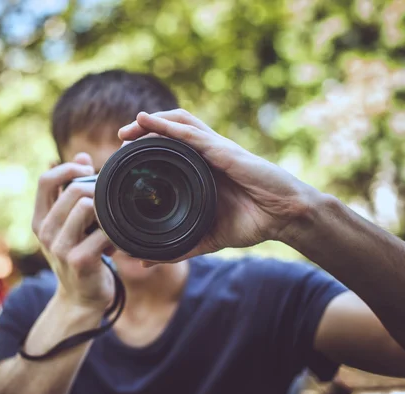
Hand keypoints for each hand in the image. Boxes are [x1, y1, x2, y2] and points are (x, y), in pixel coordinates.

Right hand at [32, 153, 114, 311]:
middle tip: (110, 201)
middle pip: (73, 190)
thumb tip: (82, 155)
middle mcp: (44, 232)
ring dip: (106, 210)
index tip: (88, 170)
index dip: (68, 168)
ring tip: (111, 223)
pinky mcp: (79, 260)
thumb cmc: (79, 254)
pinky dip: (115, 231)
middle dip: (97, 190)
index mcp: (39, 219)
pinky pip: (103, 230)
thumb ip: (72, 190)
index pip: (46, 180)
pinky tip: (116, 241)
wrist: (81, 299)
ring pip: (87, 206)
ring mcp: (60, 247)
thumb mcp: (70, 223)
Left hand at [118, 109, 318, 262]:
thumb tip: (145, 261)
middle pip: (170, 130)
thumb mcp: (206, 237)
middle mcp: (206, 155)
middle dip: (143, 129)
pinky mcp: (224, 151)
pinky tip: (149, 121)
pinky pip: (191, 133)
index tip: (121, 158)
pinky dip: (168, 126)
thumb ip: (176, 248)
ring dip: (152, 121)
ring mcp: (215, 149)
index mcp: (201, 170)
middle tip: (120, 139)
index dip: (145, 148)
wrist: (285, 218)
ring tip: (130, 126)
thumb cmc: (252, 222)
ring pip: (179, 122)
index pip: (169, 150)